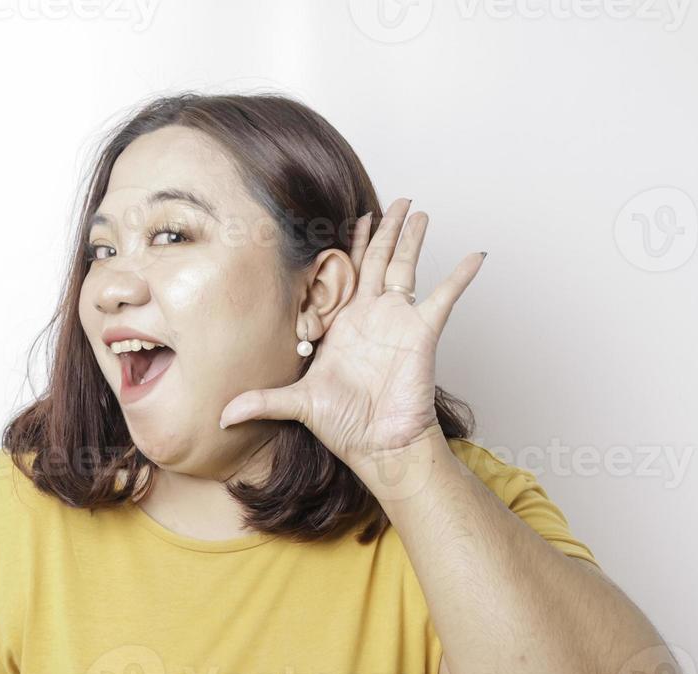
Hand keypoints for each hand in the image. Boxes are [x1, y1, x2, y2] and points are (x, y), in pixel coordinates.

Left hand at [218, 197, 485, 474]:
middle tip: (396, 202)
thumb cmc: (345, 426)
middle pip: (379, 260)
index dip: (352, 246)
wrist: (379, 446)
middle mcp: (372, 316)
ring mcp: (399, 320)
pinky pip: (444, 297)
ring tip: (420, 211)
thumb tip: (221, 416)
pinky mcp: (422, 332)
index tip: (355, 219)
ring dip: (413, 238)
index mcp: (344, 324)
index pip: (347, 274)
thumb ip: (262, 401)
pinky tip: (476, 256)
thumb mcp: (297, 405)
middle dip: (385, 229)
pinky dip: (461, 276)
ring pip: (406, 266)